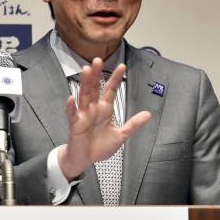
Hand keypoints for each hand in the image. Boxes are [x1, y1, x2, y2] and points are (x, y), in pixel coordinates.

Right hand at [57, 58, 151, 180]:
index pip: (110, 90)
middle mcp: (93, 109)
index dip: (115, 79)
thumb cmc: (99, 147)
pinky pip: (72, 114)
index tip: (122, 66)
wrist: (85, 160)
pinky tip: (71, 98)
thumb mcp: (120, 135)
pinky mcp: (75, 125)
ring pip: (84, 96)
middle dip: (96, 74)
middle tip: (98, 60)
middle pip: (95, 88)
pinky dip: (70, 106)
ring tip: (86, 70)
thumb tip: (148, 114)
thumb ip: (133, 124)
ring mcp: (83, 115)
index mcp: (104, 109)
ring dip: (85, 84)